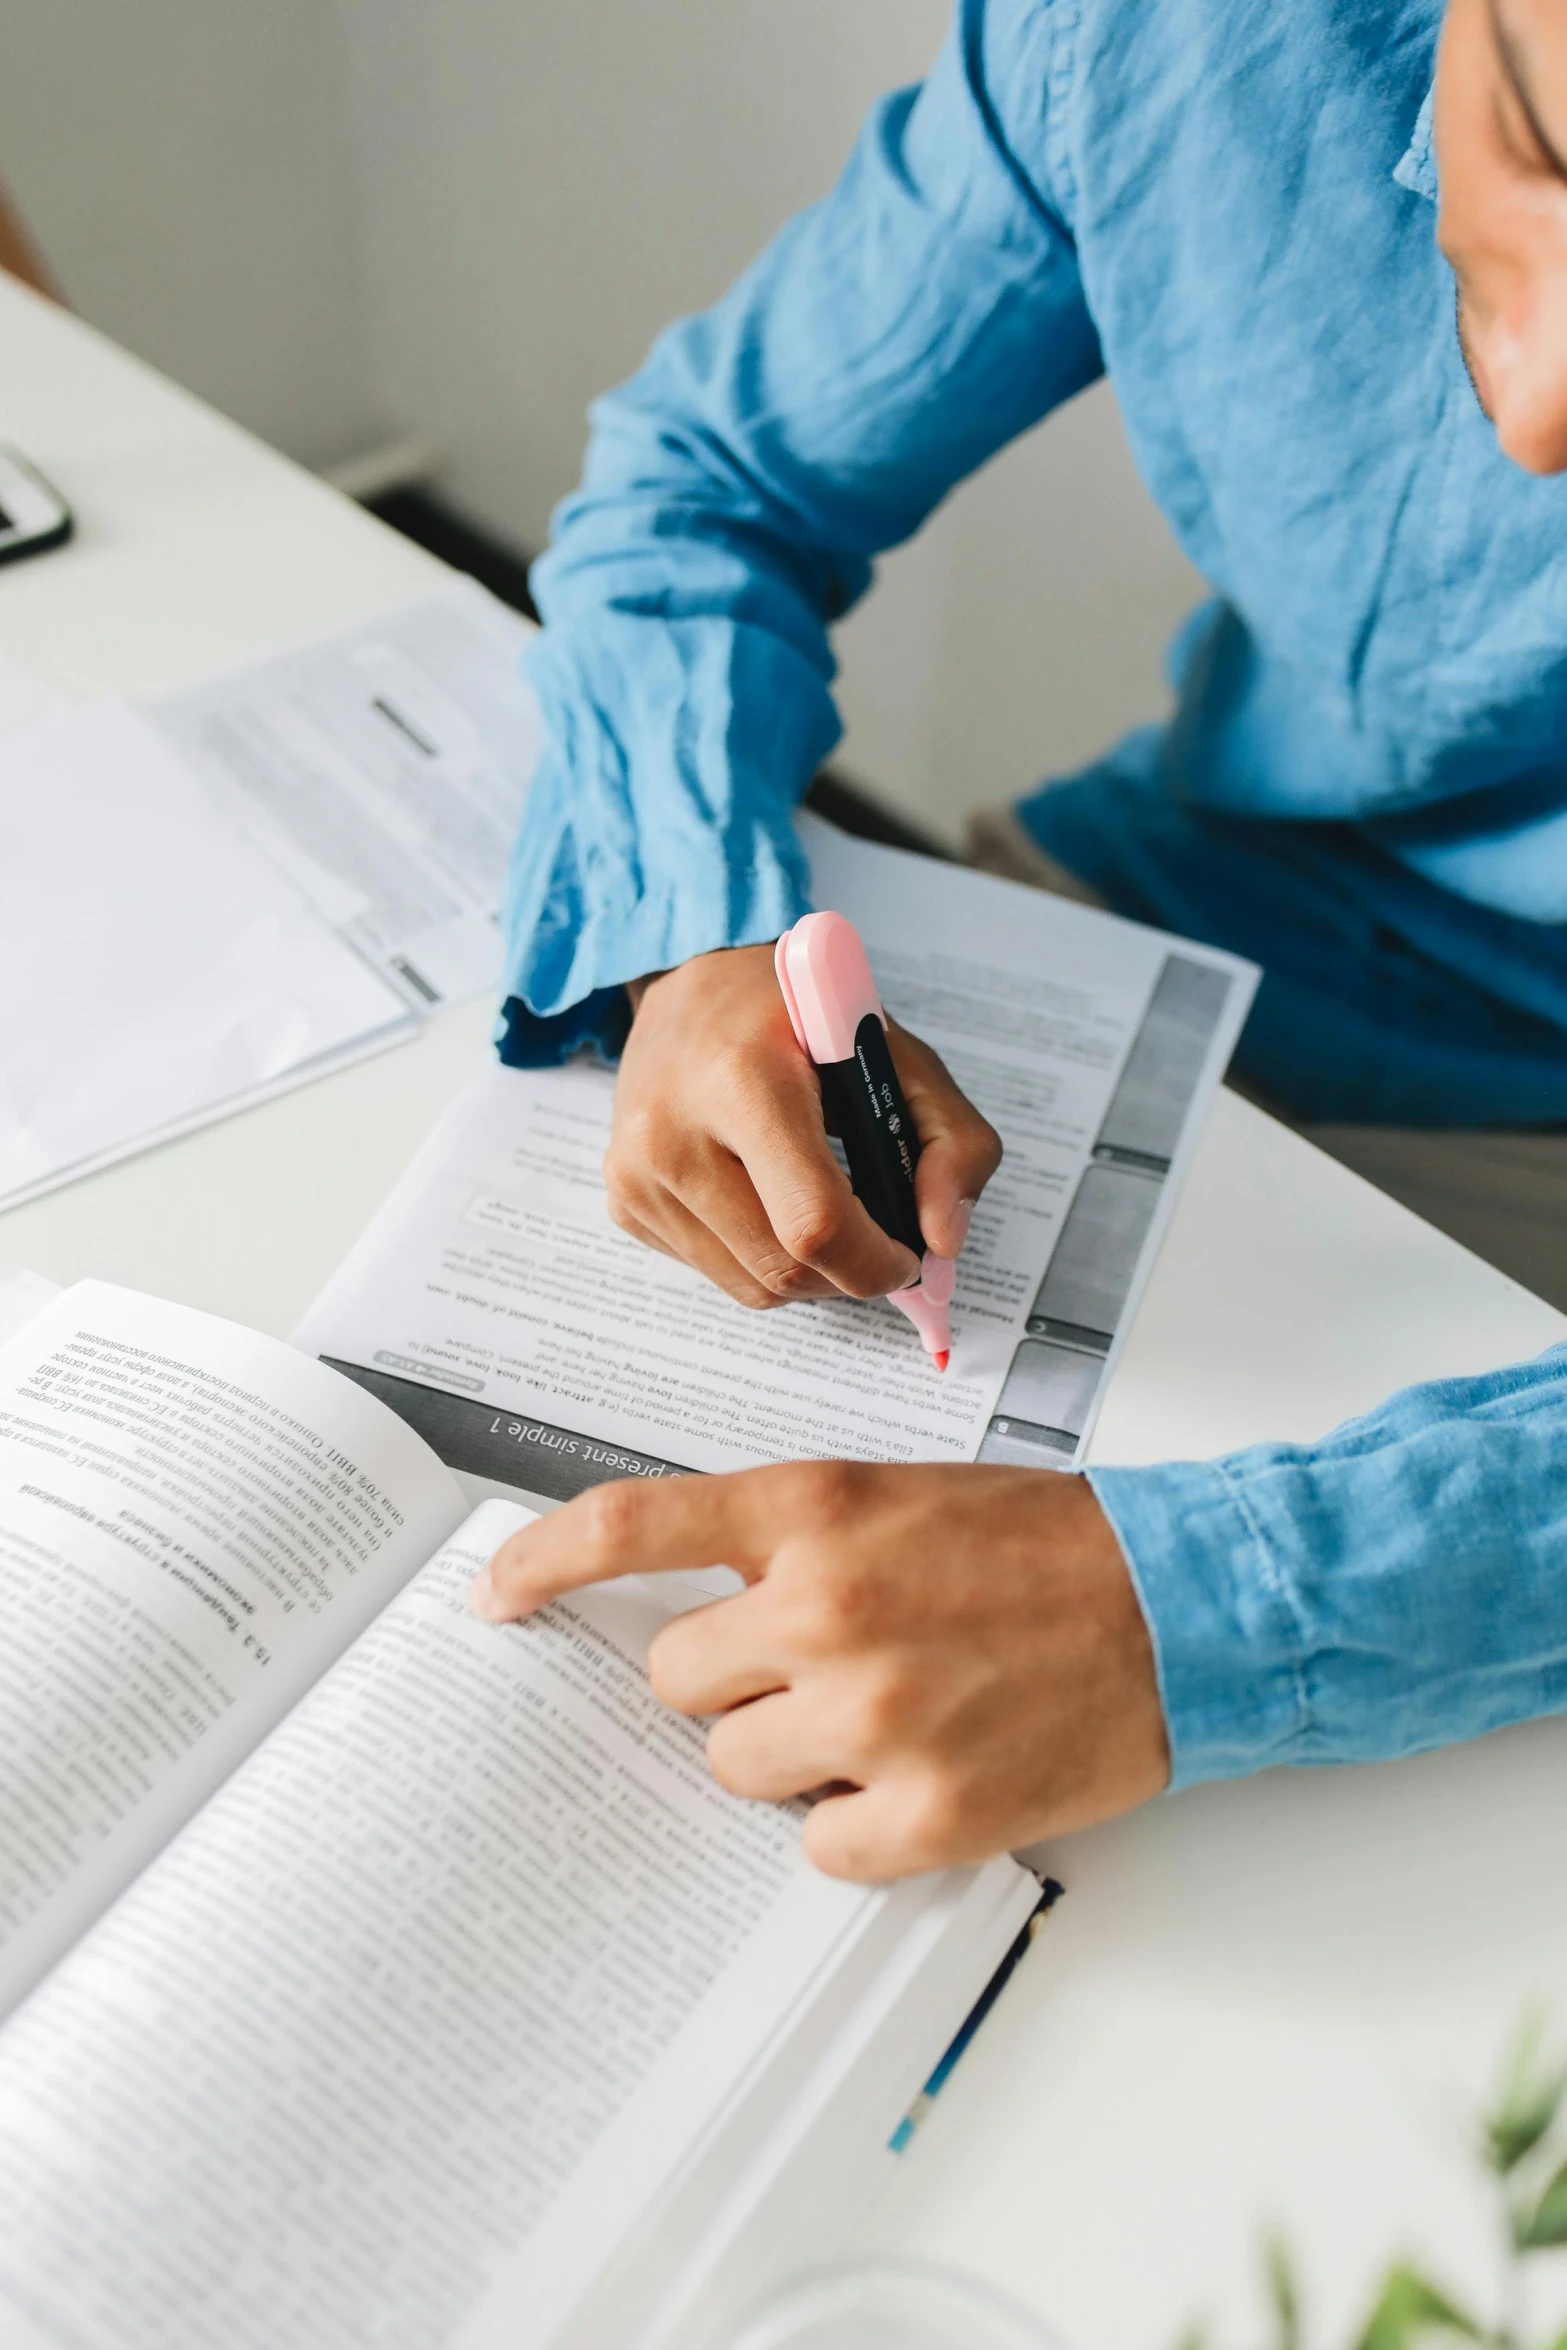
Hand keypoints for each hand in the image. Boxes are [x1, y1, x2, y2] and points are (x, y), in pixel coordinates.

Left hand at [470, 1461, 1169, 1880]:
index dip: (542, 1562)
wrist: (1182, 1605)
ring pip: (735, 1769)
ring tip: (884, 1716)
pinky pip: (817, 1847)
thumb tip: (684, 1615)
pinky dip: (853, 1826)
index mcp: (813, 1510)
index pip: (630, 1525)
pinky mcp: (928, 1810)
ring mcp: (874, 1713)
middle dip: (729, 1683)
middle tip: (814, 1667)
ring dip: (789, 1756)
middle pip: (677, 1682)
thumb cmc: (1040, 1544)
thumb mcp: (895, 1495)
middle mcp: (826, 1606)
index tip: (494, 1595)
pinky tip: (918, 1778)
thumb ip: (785, 1541)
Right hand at [607, 944, 1000, 1308]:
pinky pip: (716, 1272)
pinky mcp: (623, 1199)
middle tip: (881, 1241)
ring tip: (827, 1211)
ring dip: (810, 1273)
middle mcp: (672, 1130)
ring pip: (752, 1286)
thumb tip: (942, 1243)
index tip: (909, 1256)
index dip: (877, 1261)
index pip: (815, 1222)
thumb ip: (954, 1144)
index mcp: (744, 1080)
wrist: (694, 982)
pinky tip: (770, 1197)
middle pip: (784, 1268)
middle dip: (851, 1274)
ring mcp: (637, 1172)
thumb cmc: (800, 1018)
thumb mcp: (900, 1056)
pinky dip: (761, 1257)